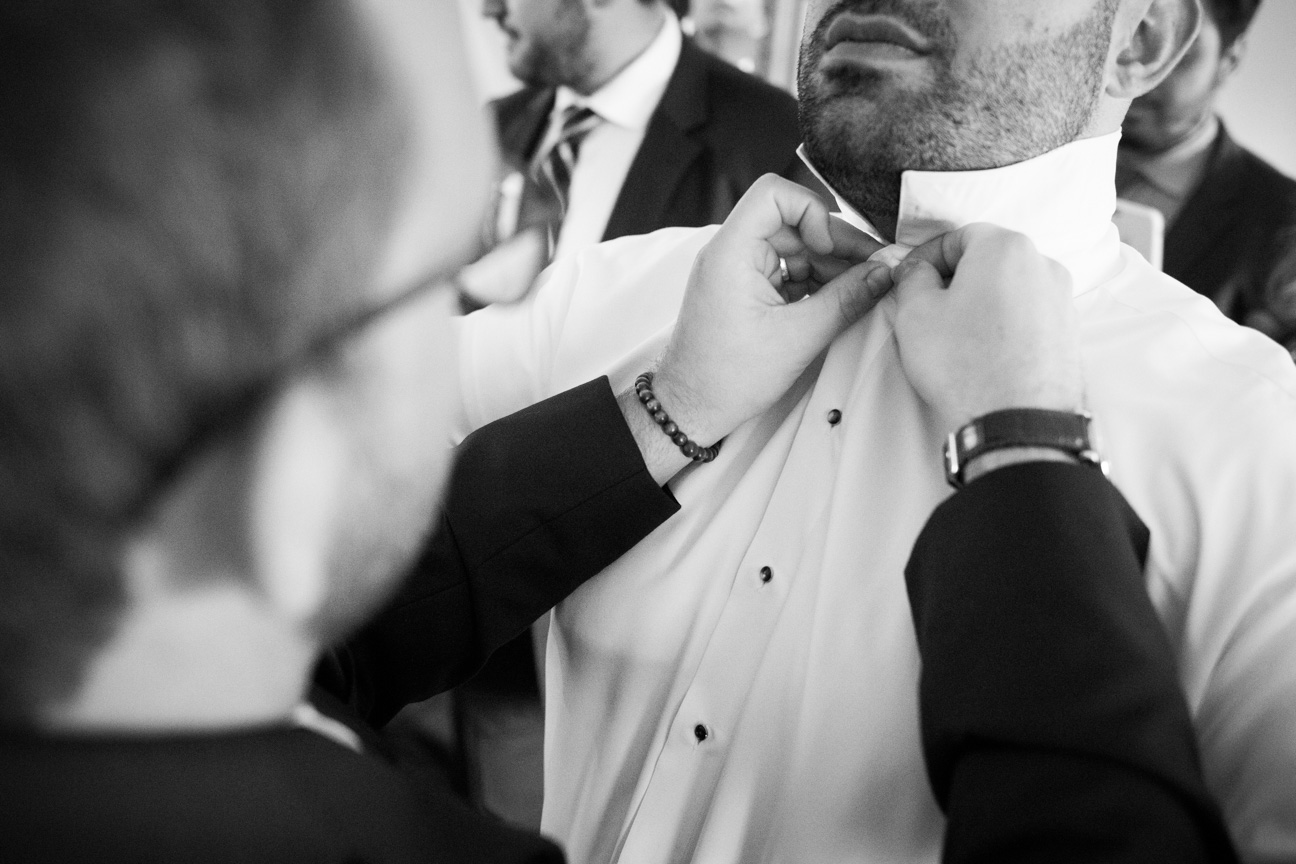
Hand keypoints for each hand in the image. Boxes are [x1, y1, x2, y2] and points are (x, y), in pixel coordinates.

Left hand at [649, 175, 891, 446]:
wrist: (692, 409)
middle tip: (874, 271)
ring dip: (829, 266)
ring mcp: (737, 270)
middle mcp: (731, 252)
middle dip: (835, 245)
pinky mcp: (745, 289)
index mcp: (731, 252)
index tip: (830, 249)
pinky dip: (813, 283)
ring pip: (794, 247)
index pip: (773, 194)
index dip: (811, 211)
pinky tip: (838, 303)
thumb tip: (885, 274)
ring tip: (860, 293)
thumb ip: (847, 300)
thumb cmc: (729, 378)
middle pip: (793, 222)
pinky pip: (786, 270)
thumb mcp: (799, 338)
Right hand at [892, 223, 1083, 429]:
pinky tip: (984, 352)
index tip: (908, 278)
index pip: (958, 236)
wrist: (1016, 422)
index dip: (926, 256)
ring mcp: (1062, 300)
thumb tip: (917, 271)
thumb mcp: (915, 314)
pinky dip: (1004, 324)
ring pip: (1010, 288)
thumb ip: (912, 279)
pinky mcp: (1069, 333)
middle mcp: (1043, 265)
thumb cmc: (965, 365)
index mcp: (1005, 248)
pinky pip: (1028, 315)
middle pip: (988, 259)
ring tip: (956, 336)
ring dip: (982, 302)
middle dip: (956, 279)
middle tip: (928, 308)